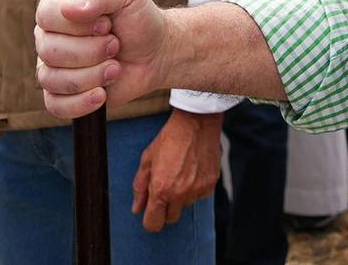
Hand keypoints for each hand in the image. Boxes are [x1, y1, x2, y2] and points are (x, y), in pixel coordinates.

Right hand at [34, 0, 167, 120]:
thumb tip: (69, 9)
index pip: (46, 15)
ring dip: (91, 75)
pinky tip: (101, 94)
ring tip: (115, 67)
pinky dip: (80, 102)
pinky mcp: (62, 94)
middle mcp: (49, 36)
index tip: (106, 24)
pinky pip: (54, 105)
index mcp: (59, 6)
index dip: (77, 25)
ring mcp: (52, 66)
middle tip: (115, 45)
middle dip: (91, 51)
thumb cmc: (138, 18)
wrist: (154, 53)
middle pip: (49, 50)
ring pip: (52, 79)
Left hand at [132, 110, 221, 231]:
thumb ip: (140, 187)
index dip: (150, 220)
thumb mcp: (147, 160)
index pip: (153, 224)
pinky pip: (199, 196)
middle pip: (170, 218)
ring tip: (180, 173)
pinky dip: (195, 188)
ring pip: (185, 205)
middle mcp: (180, 194)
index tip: (151, 212)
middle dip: (166, 208)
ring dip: (181, 196)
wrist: (197, 123)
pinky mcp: (210, 185)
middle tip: (165, 187)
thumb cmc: (170, 138)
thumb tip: (137, 208)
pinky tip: (192, 170)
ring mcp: (197, 190)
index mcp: (161, 189)